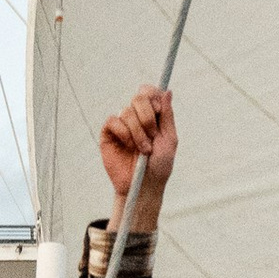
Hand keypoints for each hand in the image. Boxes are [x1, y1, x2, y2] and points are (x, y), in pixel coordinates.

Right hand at [97, 85, 176, 222]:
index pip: (149, 92)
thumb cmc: (159, 166)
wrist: (144, 186)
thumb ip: (168, 116)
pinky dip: (124, 133)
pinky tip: (128, 146)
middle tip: (153, 135)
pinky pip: (113, 121)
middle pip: (138, 97)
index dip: (153, 97)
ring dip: (139, 132)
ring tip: (144, 150)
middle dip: (148, 116)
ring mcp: (122, 124)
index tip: (159, 111)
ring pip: (127, 112)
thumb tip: (167, 91)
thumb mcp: (169, 140)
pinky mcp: (108, 134)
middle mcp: (136, 117)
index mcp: (152, 115)